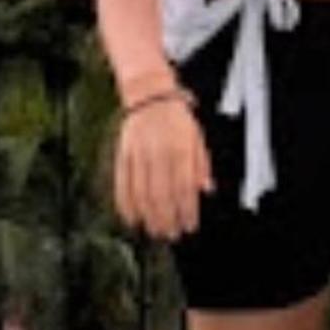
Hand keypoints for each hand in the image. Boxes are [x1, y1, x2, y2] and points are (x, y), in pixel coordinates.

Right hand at [114, 97, 213, 239]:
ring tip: (155, 231)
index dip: (187, 210)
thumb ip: (202, 164)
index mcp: (181, 149)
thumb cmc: (176, 116)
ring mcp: (139, 155)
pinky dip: (126, 204)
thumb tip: (207, 189)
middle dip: (168, 219)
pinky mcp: (123, 155)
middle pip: (162, 195)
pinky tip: (131, 218)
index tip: (189, 225)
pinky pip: (122, 184)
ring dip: (149, 216)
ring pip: (142, 193)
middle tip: (172, 234)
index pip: (184, 188)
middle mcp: (160, 153)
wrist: (150, 95)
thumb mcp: (198, 136)